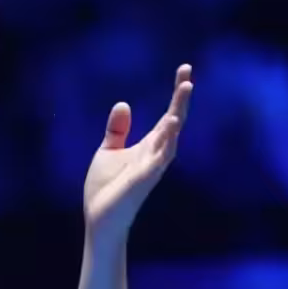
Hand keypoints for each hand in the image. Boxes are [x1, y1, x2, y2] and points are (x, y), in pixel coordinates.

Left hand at [82, 64, 192, 241]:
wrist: (100, 218)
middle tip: (187, 75)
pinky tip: (170, 124)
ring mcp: (152, 167)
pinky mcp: (144, 179)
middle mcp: (156, 154)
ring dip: (177, 114)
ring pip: (171, 137)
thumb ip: (117, 129)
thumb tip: (124, 103)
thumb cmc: (106, 188)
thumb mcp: (108, 151)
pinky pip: (160, 158)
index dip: (177, 94)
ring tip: (185, 89)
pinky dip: (167, 141)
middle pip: (174, 122)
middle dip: (181, 98)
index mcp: (149, 146)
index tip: (185, 70)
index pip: (168, 115)